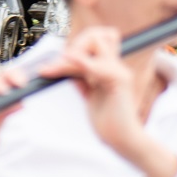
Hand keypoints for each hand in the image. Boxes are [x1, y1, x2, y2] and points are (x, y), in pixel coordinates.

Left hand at [43, 27, 176, 176]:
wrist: (123, 141)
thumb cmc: (109, 121)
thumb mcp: (91, 94)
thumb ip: (82, 78)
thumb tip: (65, 63)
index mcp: (110, 67)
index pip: (99, 38)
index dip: (80, 43)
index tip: (63, 61)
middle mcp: (116, 65)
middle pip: (96, 35)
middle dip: (74, 44)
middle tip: (58, 64)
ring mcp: (119, 72)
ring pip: (95, 45)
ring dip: (71, 57)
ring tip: (52, 69)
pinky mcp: (119, 82)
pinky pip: (98, 65)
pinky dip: (81, 61)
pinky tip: (68, 59)